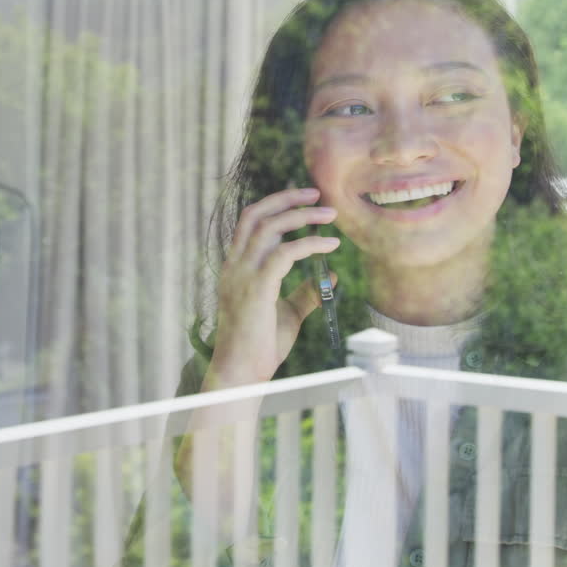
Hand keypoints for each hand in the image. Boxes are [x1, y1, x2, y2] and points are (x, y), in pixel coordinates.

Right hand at [207, 187, 338, 386]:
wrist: (241, 374)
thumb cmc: (260, 347)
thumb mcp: (287, 314)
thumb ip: (305, 293)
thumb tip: (331, 275)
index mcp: (236, 267)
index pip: (250, 222)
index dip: (276, 205)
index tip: (304, 198)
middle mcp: (235, 265)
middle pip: (255, 214)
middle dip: (286, 198)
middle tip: (316, 192)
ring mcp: (243, 274)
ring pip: (269, 227)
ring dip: (302, 215)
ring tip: (330, 214)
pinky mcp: (257, 287)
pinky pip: (285, 253)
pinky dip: (310, 243)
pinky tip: (330, 244)